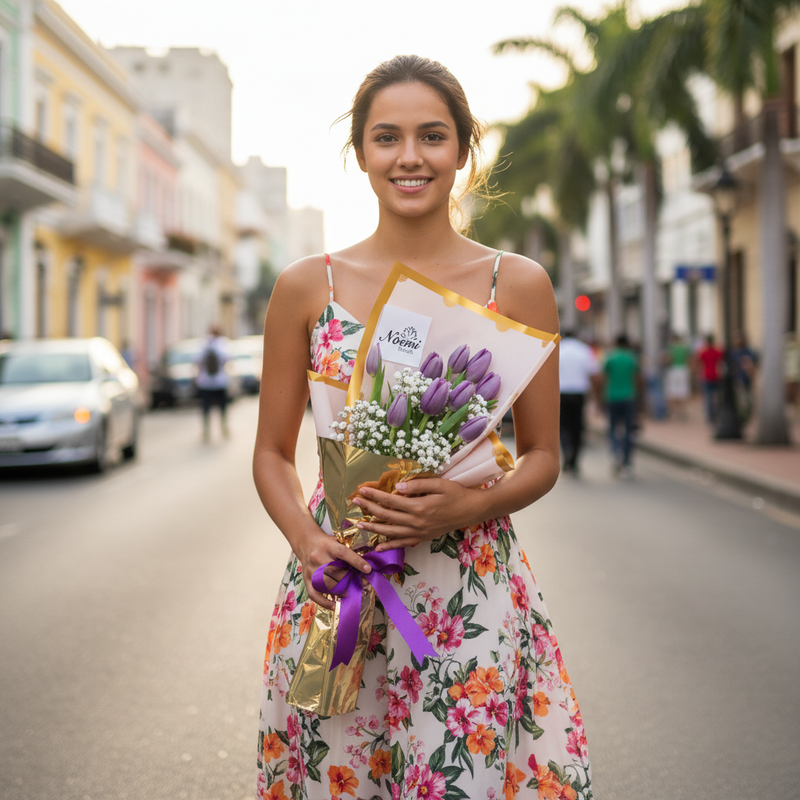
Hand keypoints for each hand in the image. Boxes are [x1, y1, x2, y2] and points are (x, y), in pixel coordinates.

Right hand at [293, 528, 372, 609]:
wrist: (306, 542)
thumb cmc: (327, 543)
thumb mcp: (337, 541)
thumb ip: (349, 551)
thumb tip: (365, 564)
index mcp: (329, 546)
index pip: (344, 553)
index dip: (356, 562)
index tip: (368, 569)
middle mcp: (318, 557)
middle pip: (335, 572)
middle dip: (348, 581)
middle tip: (359, 586)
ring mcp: (311, 569)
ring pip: (326, 585)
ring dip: (339, 592)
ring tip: (349, 596)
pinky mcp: (306, 579)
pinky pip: (314, 594)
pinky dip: (324, 602)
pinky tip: (334, 605)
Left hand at [352, 478, 478, 550]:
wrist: (471, 510)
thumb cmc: (456, 494)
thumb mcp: (439, 484)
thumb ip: (418, 485)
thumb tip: (398, 487)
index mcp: (419, 507)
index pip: (390, 500)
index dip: (374, 495)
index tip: (362, 490)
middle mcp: (417, 522)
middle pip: (387, 516)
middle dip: (369, 509)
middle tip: (355, 502)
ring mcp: (419, 532)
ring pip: (391, 532)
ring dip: (374, 528)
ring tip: (359, 525)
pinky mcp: (423, 537)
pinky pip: (403, 543)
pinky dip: (389, 545)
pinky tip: (378, 547)